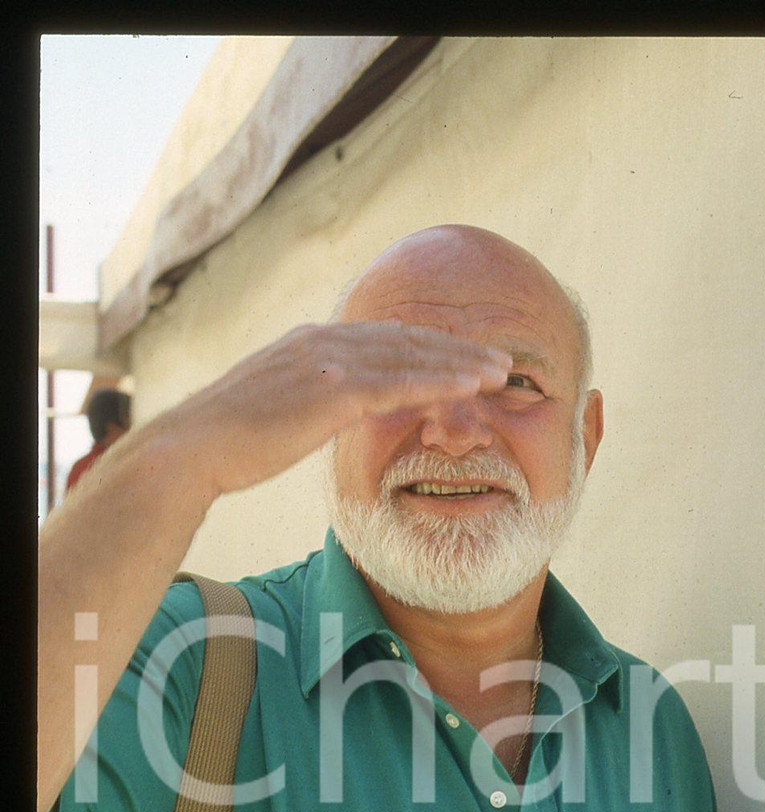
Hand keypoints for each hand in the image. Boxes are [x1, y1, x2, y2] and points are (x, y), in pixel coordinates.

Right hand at [127, 321, 512, 501]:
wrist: (191, 449)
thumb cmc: (227, 443)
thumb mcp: (274, 411)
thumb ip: (307, 401)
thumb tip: (324, 411)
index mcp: (310, 344)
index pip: (383, 338)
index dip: (429, 347)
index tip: (464, 357)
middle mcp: (322, 341)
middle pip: (406, 339)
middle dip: (457, 349)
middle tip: (501, 359)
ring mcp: (327, 361)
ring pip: (411, 356)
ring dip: (461, 363)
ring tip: (501, 372)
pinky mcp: (332, 390)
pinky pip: (400, 382)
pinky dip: (440, 381)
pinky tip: (470, 386)